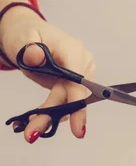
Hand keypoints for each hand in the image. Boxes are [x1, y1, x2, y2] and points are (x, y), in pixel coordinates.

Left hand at [0, 5, 94, 142]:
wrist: (27, 34)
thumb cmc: (26, 33)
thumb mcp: (21, 38)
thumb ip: (28, 48)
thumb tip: (36, 57)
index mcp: (73, 50)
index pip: (78, 80)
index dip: (77, 103)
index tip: (79, 127)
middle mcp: (83, 63)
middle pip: (72, 96)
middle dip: (54, 115)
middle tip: (33, 132)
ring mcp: (81, 75)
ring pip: (69, 103)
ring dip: (51, 117)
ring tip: (30, 129)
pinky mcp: (74, 84)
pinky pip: (66, 102)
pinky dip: (52, 112)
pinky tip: (35, 119)